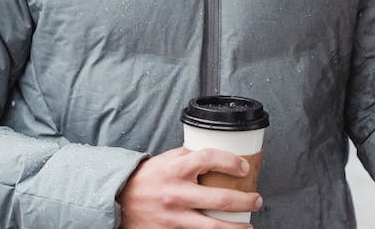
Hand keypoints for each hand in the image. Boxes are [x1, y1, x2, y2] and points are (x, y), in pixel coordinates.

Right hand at [119, 147, 261, 227]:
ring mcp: (172, 218)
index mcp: (175, 169)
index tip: (244, 168)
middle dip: (245, 201)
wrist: (118, 200)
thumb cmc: (146, 178)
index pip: (209, 159)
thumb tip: (219, 154)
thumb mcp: (166, 160)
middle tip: (256, 200)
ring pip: (213, 227)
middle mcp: (175, 194)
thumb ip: (190, 157)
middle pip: (220, 199)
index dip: (231, 162)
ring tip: (248, 225)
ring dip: (237, 228)